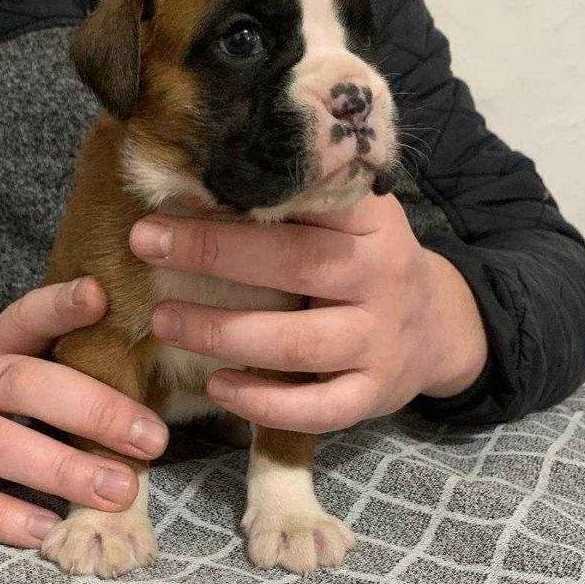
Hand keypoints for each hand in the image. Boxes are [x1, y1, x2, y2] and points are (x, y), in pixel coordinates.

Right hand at [0, 278, 167, 546]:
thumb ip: (33, 361)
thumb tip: (124, 379)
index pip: (24, 317)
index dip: (61, 306)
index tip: (101, 296)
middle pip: (24, 386)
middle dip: (91, 410)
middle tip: (150, 438)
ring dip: (60, 468)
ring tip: (117, 490)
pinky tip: (42, 529)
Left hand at [129, 195, 487, 433]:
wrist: (440, 327)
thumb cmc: (366, 263)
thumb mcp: (350, 219)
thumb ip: (296, 202)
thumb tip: (193, 175)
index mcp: (372, 221)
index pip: (311, 196)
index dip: (242, 192)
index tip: (177, 186)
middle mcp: (382, 276)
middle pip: (296, 263)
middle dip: (214, 253)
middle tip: (145, 243)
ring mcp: (380, 340)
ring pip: (298, 342)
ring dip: (223, 332)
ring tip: (163, 320)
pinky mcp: (373, 394)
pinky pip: (317, 407)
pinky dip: (263, 402)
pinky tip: (218, 386)